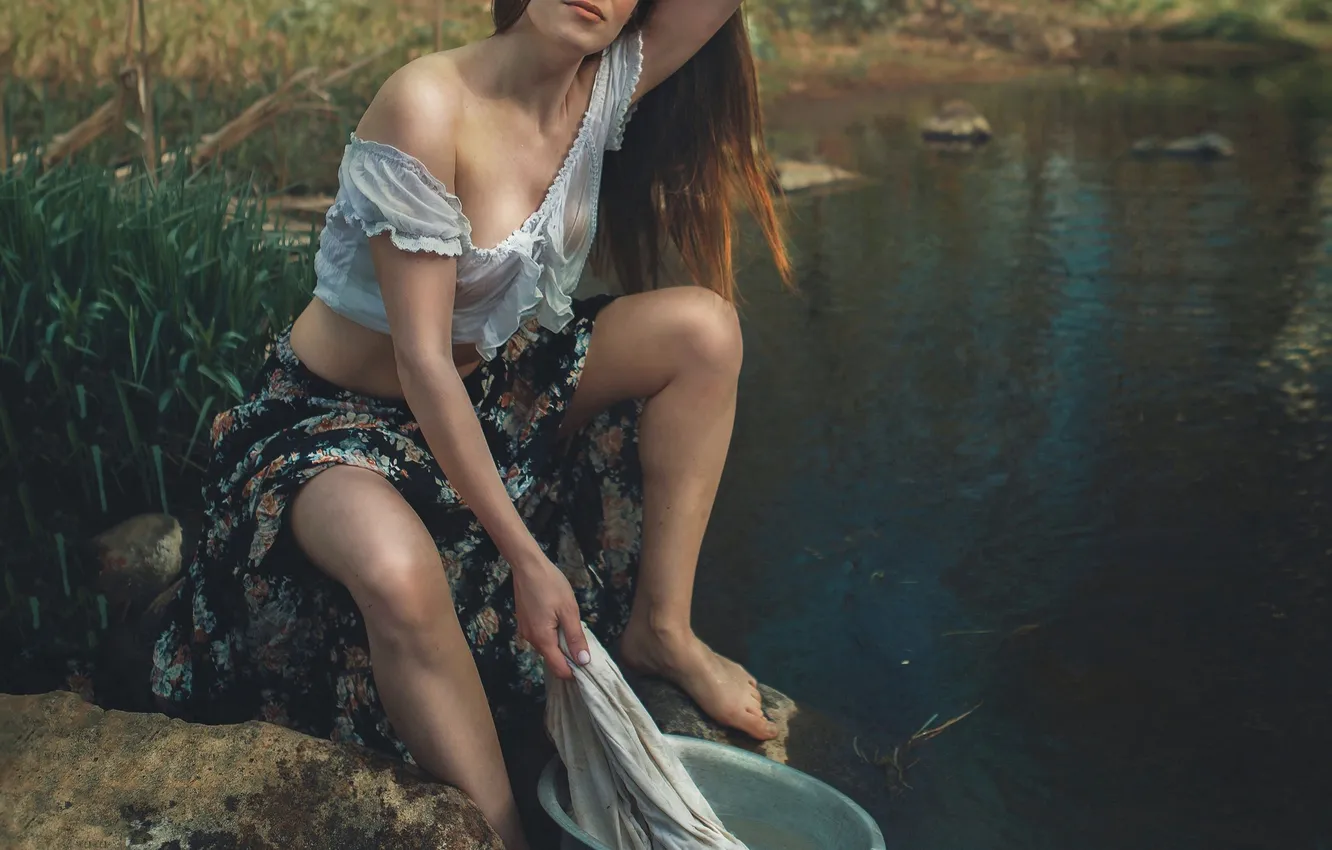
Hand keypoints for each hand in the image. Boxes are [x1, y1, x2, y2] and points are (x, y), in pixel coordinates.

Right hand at [512, 554, 590, 679]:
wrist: (528, 565)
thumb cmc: (551, 585)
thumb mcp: (569, 611)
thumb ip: (575, 638)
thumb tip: (583, 661)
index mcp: (542, 639)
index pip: (558, 669)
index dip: (574, 672)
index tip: (588, 666)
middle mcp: (530, 639)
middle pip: (552, 659)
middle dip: (569, 657)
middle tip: (584, 643)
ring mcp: (525, 631)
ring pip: (547, 647)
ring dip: (561, 644)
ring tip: (572, 627)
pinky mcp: (524, 622)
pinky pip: (541, 636)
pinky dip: (552, 635)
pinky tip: (560, 620)